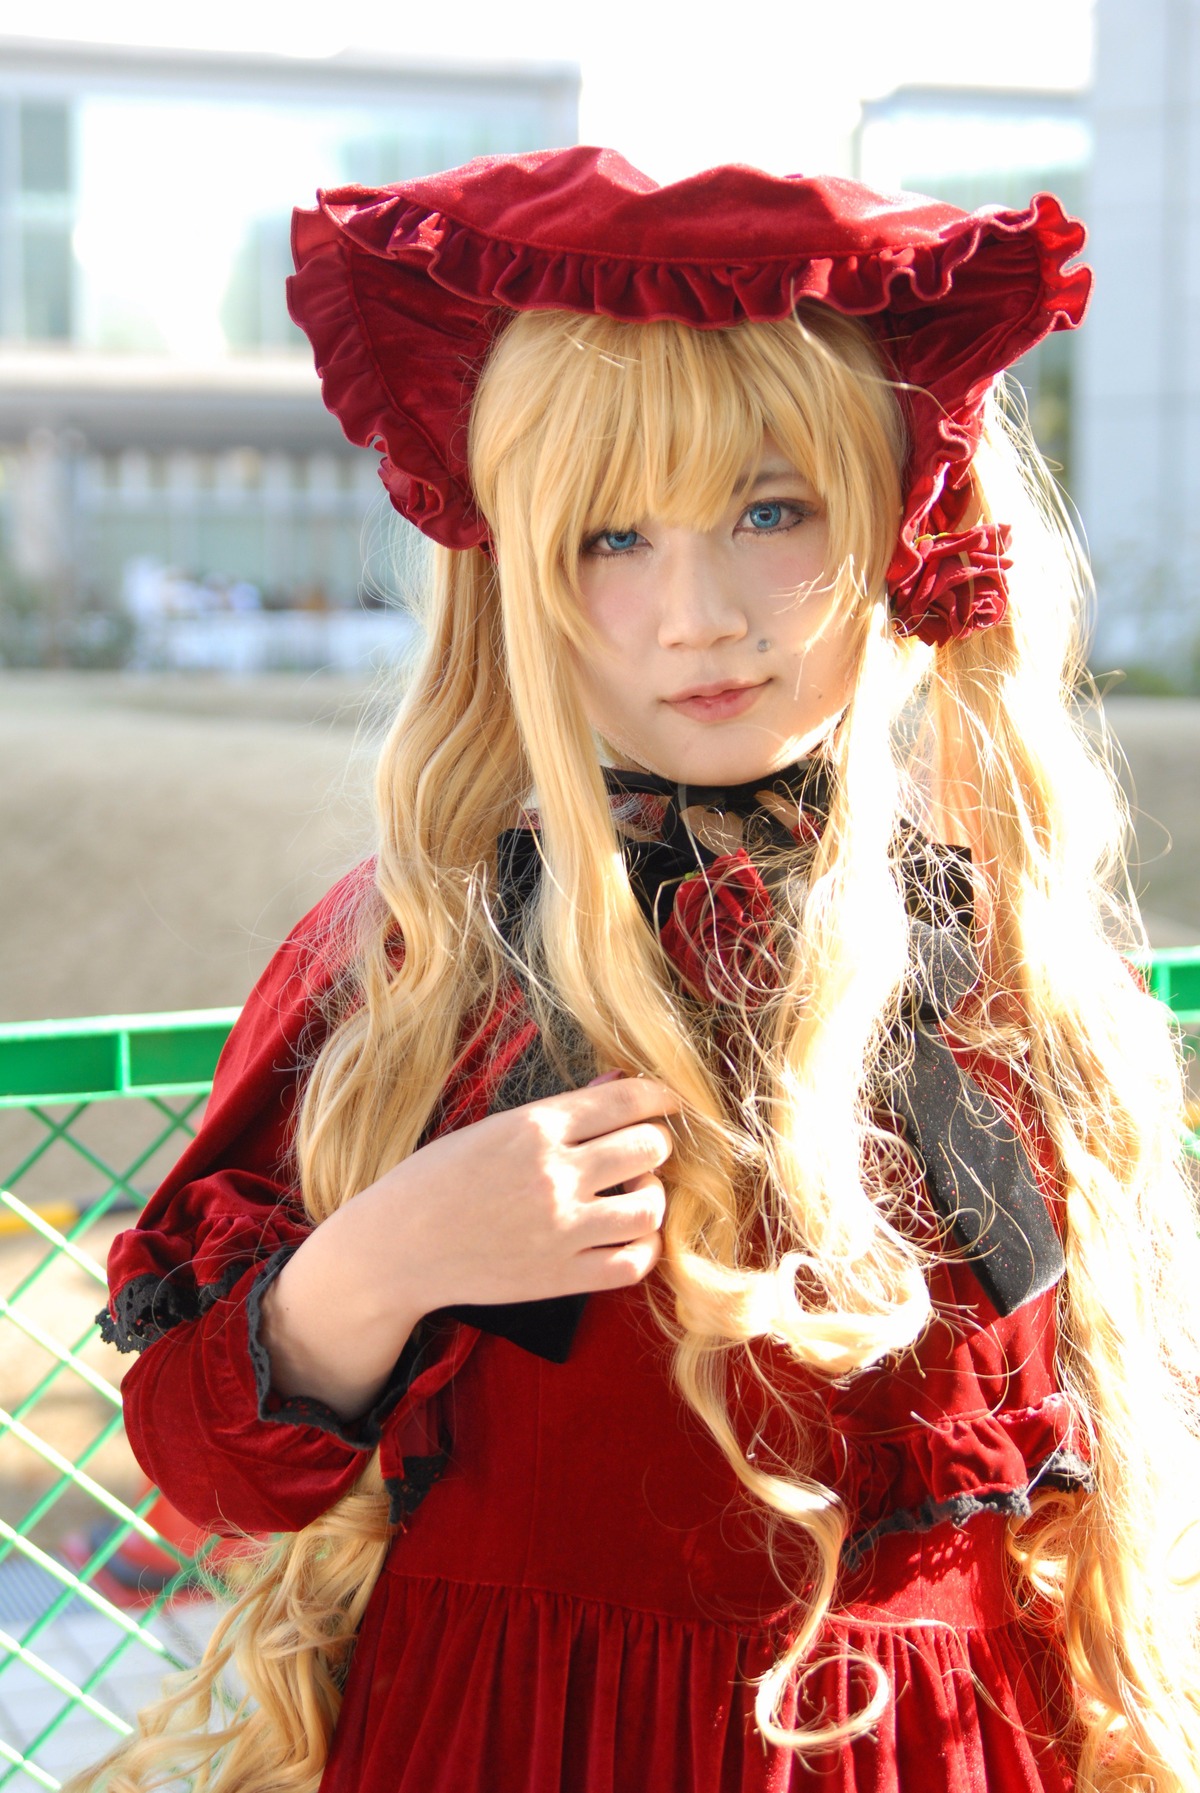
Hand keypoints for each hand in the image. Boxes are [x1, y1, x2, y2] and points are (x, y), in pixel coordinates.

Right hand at [372, 1073, 679, 1311]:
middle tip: (642, 1150)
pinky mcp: (560, 1278)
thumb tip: (618, 1081)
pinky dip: (643, 1248)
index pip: (626, 1101)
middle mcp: (555, 1175)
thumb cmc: (437, 1180)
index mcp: (535, 1127)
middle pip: (649, 1148)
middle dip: (655, 1144)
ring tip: (634, 1193)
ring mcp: (561, 1230)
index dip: (660, 1097)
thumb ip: (562, 1109)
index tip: (671, 1102)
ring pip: (650, 1207)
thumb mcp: (492, 1128)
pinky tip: (628, 1235)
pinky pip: (632, 1263)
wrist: (396, 1248)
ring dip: (653, 1195)